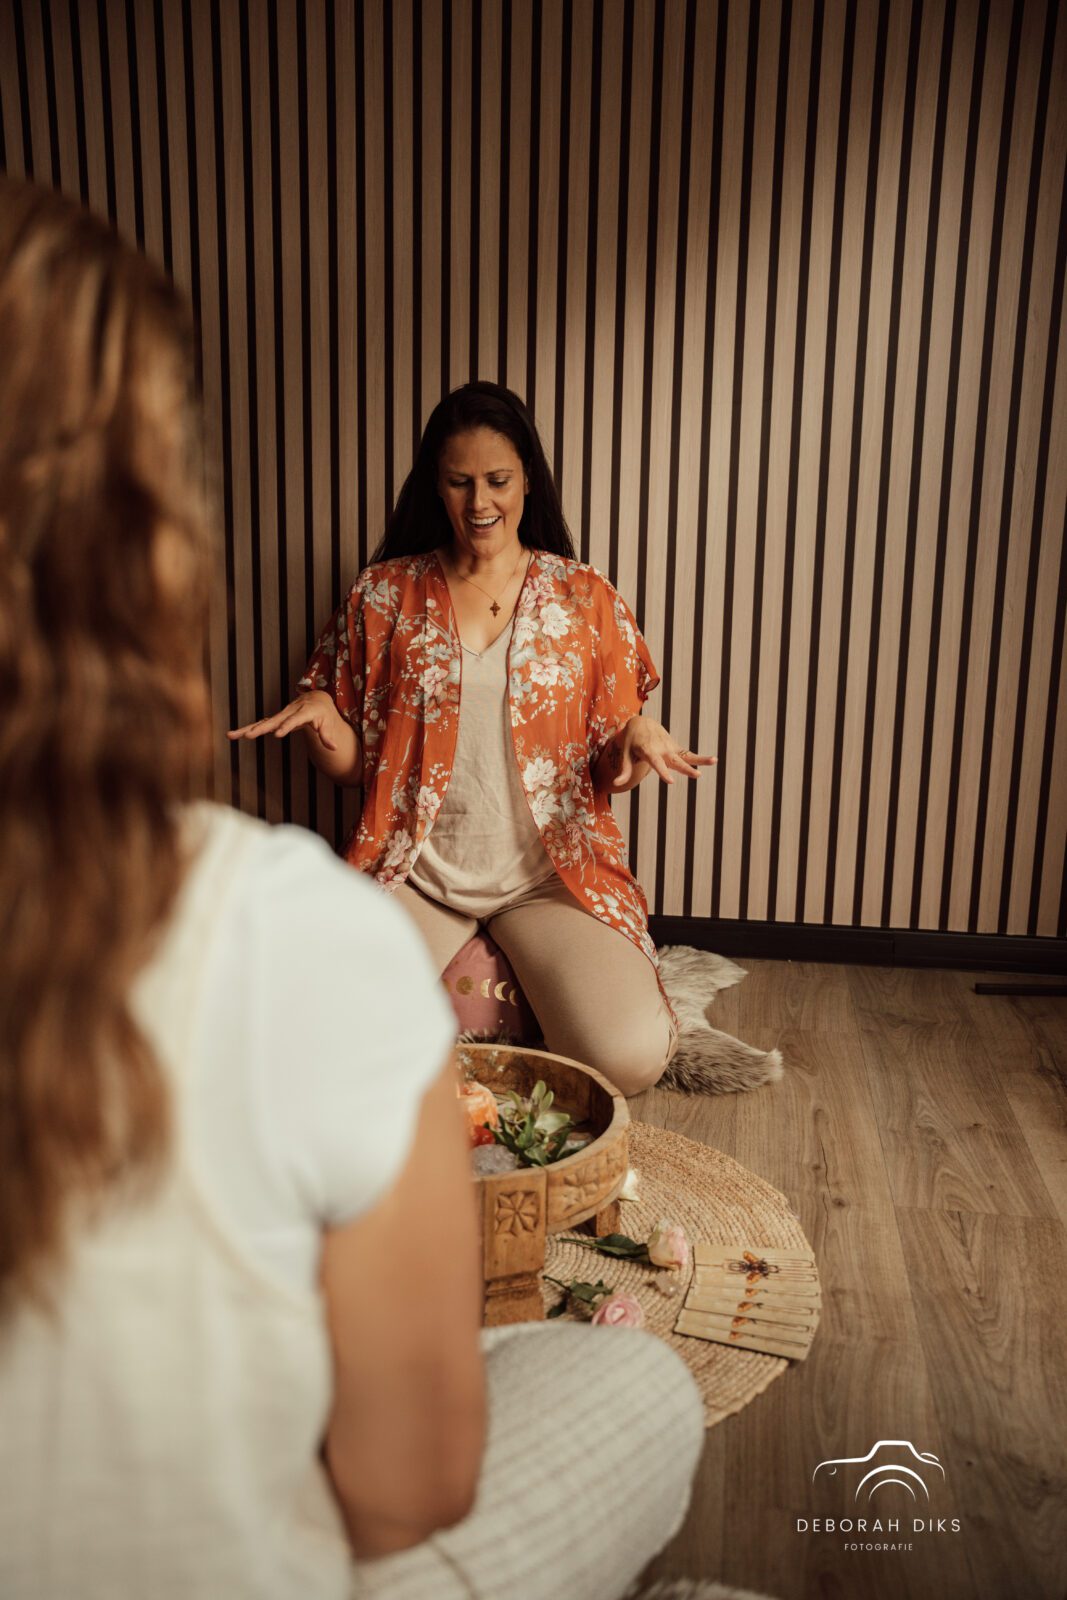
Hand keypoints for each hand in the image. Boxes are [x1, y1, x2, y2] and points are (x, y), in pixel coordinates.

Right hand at [228, 689, 343, 750]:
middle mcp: (290, 711)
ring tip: (231, 735)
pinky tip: (232, 735)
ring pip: (263, 722)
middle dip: (261, 728)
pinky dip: (247, 729)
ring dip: (247, 728)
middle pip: (274, 720)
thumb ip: (328, 736)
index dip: (286, 726)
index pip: (295, 719)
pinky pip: (261, 724)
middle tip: (249, 735)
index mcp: (305, 710)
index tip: (277, 734)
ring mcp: (281, 715)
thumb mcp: (329, 723)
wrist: (316, 699)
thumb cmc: (323, 713)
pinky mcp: (275, 720)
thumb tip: (334, 748)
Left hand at [609, 717, 716, 788]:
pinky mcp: (676, 748)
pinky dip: (700, 758)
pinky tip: (713, 760)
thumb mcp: (625, 753)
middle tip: (697, 775)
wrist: (642, 723)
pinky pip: (688, 754)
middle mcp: (661, 748)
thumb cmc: (631, 742)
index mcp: (648, 749)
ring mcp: (670, 747)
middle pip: (675, 760)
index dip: (662, 771)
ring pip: (686, 755)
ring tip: (714, 761)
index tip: (670, 780)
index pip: (656, 761)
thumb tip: (615, 784)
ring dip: (700, 759)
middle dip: (685, 768)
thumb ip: (624, 770)